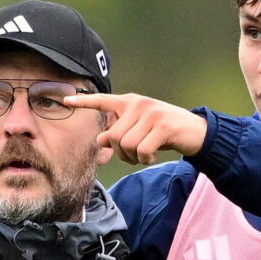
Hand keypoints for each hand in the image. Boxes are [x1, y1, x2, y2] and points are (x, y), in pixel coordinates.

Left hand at [62, 92, 205, 163]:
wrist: (195, 132)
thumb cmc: (163, 132)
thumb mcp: (139, 129)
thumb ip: (120, 132)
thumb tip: (100, 141)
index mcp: (129, 103)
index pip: (103, 101)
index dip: (84, 102)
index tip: (66, 100)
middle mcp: (138, 104)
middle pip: (113, 137)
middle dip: (120, 153)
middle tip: (135, 154)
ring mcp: (151, 114)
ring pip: (126, 146)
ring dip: (134, 158)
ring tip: (146, 154)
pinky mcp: (162, 126)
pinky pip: (142, 151)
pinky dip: (145, 159)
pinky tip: (154, 155)